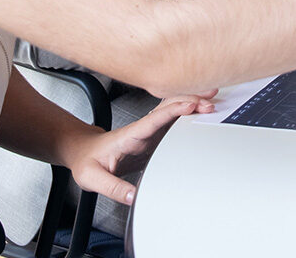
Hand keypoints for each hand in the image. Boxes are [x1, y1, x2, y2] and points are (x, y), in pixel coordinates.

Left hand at [67, 92, 216, 204]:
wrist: (83, 152)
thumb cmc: (88, 162)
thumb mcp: (93, 179)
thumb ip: (113, 188)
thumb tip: (134, 197)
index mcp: (131, 134)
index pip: (155, 118)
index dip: (174, 110)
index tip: (191, 106)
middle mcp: (143, 127)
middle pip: (169, 106)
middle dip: (191, 101)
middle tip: (210, 104)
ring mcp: (149, 129)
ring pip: (173, 107)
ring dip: (192, 100)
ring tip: (212, 98)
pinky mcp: (154, 134)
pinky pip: (174, 117)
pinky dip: (188, 109)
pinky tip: (199, 108)